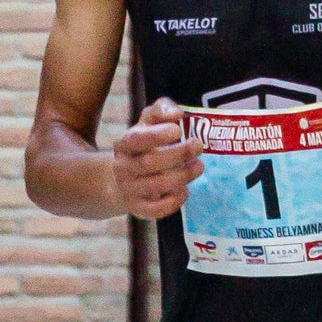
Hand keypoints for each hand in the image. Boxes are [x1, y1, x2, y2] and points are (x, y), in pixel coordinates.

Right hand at [114, 100, 201, 220]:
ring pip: (155, 186)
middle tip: (198, 146)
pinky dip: (174, 201)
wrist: (121, 178)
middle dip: (178, 154)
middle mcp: (123, 168)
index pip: (136, 140)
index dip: (157, 135)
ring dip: (182, 176)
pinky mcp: (138, 209)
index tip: (178, 129)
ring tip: (199, 166)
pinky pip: (156, 210)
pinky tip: (185, 189)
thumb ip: (161, 110)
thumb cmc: (143, 145)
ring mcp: (129, 190)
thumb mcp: (148, 122)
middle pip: (149, 164)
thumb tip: (177, 113)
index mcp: (124, 144)